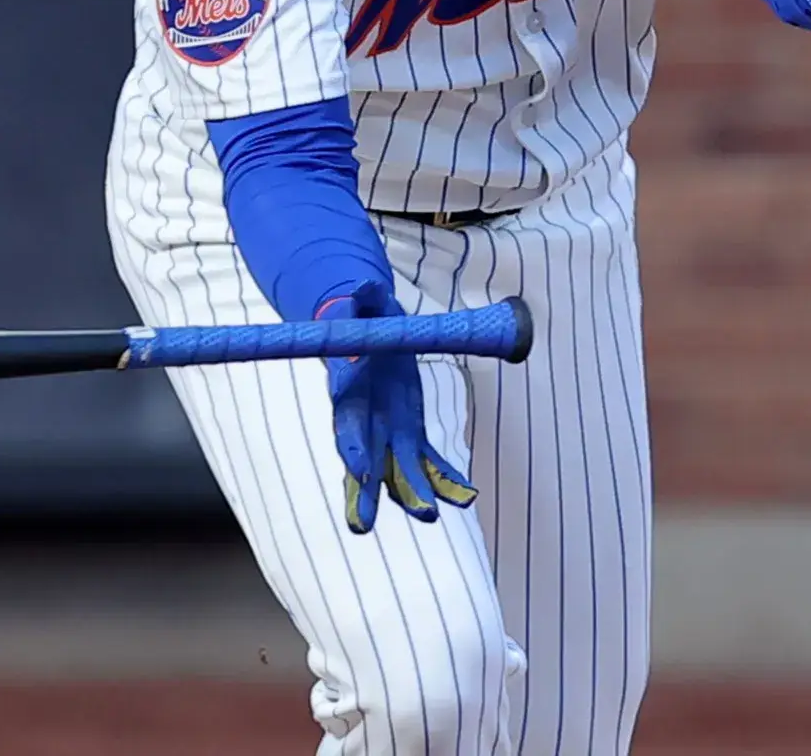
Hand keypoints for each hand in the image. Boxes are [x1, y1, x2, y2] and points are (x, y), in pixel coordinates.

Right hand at [320, 281, 475, 534]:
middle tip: (362, 525)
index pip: (345, 421)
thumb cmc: (363, 313)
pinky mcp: (409, 431)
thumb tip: (364, 287)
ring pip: (396, 470)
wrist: (368, 329)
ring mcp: (387, 429)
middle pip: (362, 459)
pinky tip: (465, 496)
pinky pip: (427, 461)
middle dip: (364, 490)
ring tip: (430, 516)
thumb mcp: (367, 302)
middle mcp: (364, 418)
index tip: (356, 469)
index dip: (349, 444)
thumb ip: (365, 299)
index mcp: (348, 389)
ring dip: (411, 493)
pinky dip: (445, 480)